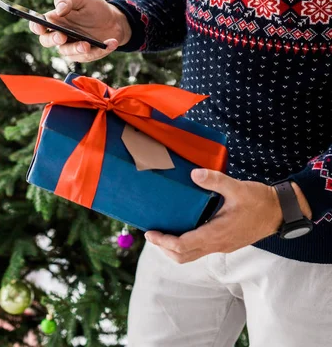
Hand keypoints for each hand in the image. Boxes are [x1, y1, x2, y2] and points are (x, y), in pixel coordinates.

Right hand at [29, 0, 131, 61]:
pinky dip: (100, 50)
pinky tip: (110, 42)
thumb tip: (59, 10)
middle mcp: (60, 34)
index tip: (41, 26)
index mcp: (55, 20)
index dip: (36, 26)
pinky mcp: (85, 55)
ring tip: (87, 44)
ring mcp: (71, 46)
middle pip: (46, 41)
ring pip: (66, 52)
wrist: (115, 21)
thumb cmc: (94, 8)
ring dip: (76, 49)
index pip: (38, 25)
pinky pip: (89, 56)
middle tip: (62, 36)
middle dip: (52, 40)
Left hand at [145, 169, 311, 263]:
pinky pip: (200, 249)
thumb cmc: (259, 200)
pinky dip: (186, 244)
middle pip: (184, 256)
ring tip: (163, 234)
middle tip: (151, 235)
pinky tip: (183, 229)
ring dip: (174, 248)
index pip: (184, 246)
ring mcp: (222, 245)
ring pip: (192, 255)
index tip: (151, 233)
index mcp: (217, 234)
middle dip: (164, 248)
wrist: (280, 212)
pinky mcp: (226, 242)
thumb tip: (194, 174)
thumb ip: (215, 180)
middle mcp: (217, 244)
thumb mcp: (237, 187)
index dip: (164, 242)